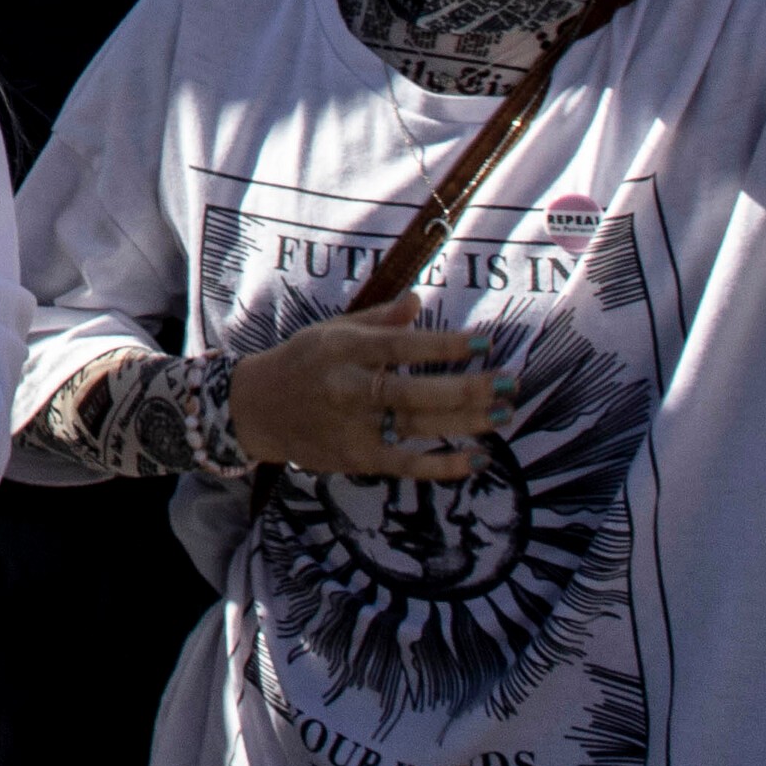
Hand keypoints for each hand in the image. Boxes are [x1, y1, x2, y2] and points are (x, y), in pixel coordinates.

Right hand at [228, 316, 501, 482]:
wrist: (255, 409)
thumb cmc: (302, 363)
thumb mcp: (333, 331)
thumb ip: (379, 320)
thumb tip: (419, 300)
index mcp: (345, 348)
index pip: (403, 346)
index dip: (446, 346)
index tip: (485, 343)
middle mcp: (349, 386)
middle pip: (416, 390)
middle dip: (468, 389)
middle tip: (510, 384)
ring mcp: (353, 426)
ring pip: (418, 425)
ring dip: (466, 422)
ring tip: (504, 415)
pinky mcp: (357, 458)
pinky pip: (407, 464)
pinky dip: (443, 464)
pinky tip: (476, 459)